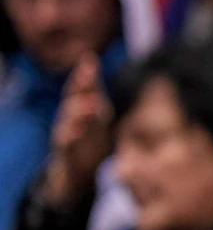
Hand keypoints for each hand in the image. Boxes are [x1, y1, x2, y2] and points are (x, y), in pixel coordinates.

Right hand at [43, 53, 112, 209]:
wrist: (78, 172)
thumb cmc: (92, 142)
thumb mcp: (101, 121)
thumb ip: (103, 104)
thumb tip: (130, 87)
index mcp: (85, 108)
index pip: (85, 87)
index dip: (86, 73)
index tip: (90, 58)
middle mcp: (73, 116)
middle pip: (74, 96)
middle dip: (80, 84)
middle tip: (88, 73)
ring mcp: (67, 132)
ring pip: (69, 117)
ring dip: (80, 109)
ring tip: (92, 102)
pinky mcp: (65, 150)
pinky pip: (65, 141)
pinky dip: (70, 136)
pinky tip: (75, 132)